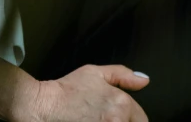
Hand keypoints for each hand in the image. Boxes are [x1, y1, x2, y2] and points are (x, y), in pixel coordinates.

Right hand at [27, 63, 148, 121]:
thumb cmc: (68, 90)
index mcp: (121, 104)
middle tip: (106, 118)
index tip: (121, 117)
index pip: (142, 120)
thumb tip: (144, 81)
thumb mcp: (96, 73)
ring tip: (98, 121)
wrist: (46, 106)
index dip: (133, 118)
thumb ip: (123, 75)